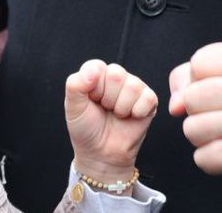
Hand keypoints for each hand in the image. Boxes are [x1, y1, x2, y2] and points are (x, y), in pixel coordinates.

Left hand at [65, 60, 157, 182]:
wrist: (101, 154)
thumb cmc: (86, 128)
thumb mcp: (73, 106)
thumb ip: (75, 84)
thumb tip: (94, 70)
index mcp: (96, 74)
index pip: (97, 67)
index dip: (92, 88)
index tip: (90, 101)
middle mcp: (116, 77)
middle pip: (117, 74)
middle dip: (108, 98)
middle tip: (105, 109)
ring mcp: (134, 87)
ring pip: (133, 86)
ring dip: (121, 107)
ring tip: (116, 114)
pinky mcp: (149, 100)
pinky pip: (148, 98)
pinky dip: (137, 112)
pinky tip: (130, 117)